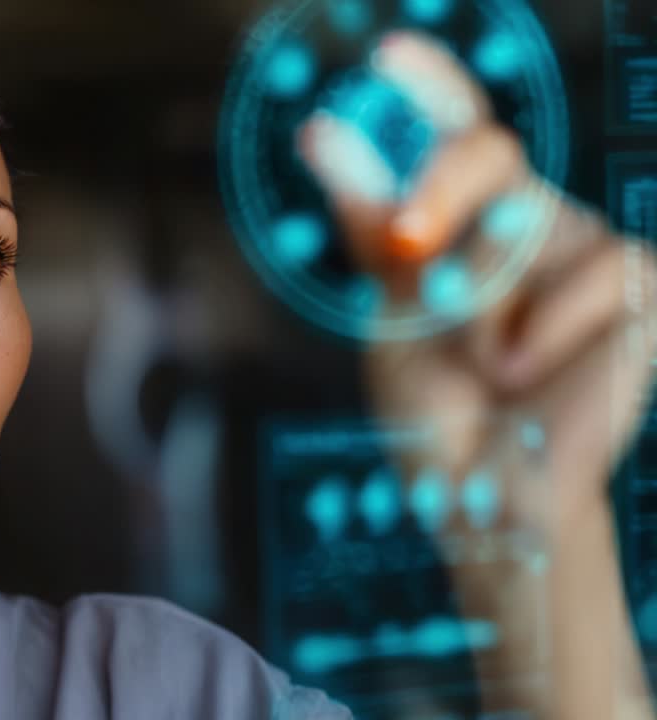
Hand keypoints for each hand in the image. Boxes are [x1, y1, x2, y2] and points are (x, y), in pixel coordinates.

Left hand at [297, 32, 656, 536]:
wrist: (486, 496)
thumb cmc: (437, 410)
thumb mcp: (393, 314)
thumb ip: (373, 227)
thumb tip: (323, 130)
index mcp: (468, 224)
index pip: (454, 133)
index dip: (431, 85)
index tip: (386, 56)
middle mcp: (530, 222)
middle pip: (486, 151)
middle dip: (440, 189)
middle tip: (407, 240)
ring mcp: (589, 249)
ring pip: (520, 226)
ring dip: (479, 306)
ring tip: (484, 369)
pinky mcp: (639, 285)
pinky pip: (588, 275)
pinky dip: (537, 335)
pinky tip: (529, 379)